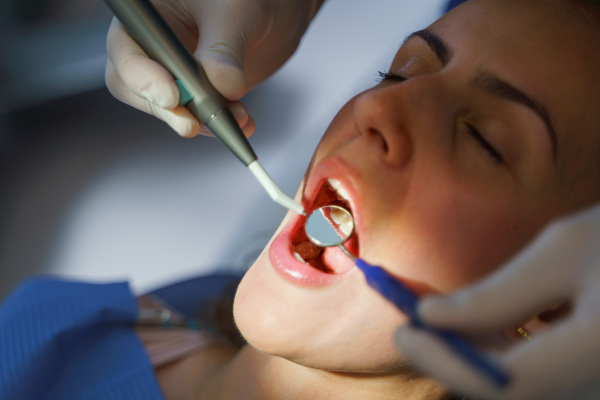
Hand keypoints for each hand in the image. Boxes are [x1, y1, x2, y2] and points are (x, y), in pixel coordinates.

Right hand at [105, 0, 322, 136]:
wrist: (276, 13)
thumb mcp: (238, 13)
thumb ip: (225, 48)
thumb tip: (222, 86)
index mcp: (150, 16)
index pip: (125, 49)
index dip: (142, 76)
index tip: (172, 96)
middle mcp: (154, 46)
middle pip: (136, 87)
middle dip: (167, 110)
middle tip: (193, 124)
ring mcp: (174, 73)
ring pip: (170, 108)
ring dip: (201, 121)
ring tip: (238, 119)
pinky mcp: (197, 94)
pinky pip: (199, 116)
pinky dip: (220, 125)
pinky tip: (244, 124)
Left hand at [394, 202, 599, 399]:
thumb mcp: (563, 251)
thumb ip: (497, 295)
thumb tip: (432, 319)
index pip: (507, 384)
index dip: (447, 362)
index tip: (403, 329)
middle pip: (511, 391)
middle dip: (454, 357)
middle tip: (413, 322)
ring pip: (523, 387)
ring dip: (475, 357)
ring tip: (442, 318)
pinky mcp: (593, 374)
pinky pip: (541, 377)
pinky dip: (503, 356)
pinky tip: (483, 327)